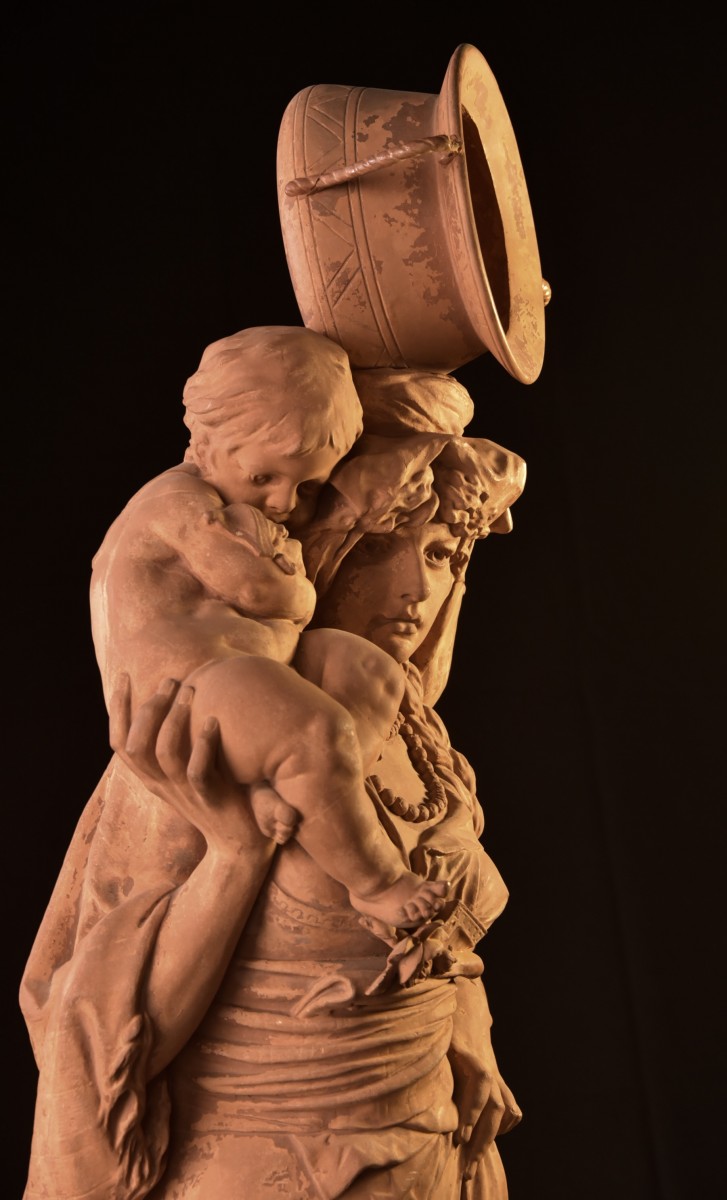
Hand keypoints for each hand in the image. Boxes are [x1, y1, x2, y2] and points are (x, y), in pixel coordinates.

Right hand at [109, 673, 272, 856]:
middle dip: (149, 708)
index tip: (124, 676)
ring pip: (164, 754)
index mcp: (153, 778)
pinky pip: (198, 772)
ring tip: (189, 692)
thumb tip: (180, 701)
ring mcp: (185, 794)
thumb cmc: (218, 800)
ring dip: (174, 720)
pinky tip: (212, 721)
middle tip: (169, 681)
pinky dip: (203, 745)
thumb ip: (179, 745)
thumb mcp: (188, 773)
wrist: (239, 846)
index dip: (118, 710)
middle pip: (136, 745)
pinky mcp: (211, 800)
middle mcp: (163, 785)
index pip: (121, 743)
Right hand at [447, 979, 521, 1184]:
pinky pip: (480, 1087)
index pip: (502, 1107)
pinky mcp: (472, 1051)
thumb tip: (445, 1082)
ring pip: (493, 1107)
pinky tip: (462, 1130)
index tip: (475, 1159)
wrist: (456, 983)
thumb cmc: (451, 1015)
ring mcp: (483, 1059)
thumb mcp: (453, 1047)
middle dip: (485, 1145)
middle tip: (469, 1174)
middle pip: (500, 1115)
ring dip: (482, 1136)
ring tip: (468, 1160)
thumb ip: (455, 1067)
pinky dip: (472, 1111)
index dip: (494, 1134)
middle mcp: (489, 1067)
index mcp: (486, 1068)